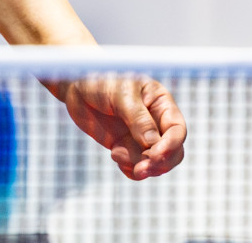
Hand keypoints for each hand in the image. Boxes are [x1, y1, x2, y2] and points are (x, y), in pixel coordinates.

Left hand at [55, 74, 185, 179]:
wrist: (74, 86)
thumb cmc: (99, 81)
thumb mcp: (120, 94)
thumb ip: (137, 118)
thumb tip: (152, 143)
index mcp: (161, 103)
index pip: (177, 130)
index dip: (171, 146)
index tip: (153, 155)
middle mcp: (155, 121)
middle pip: (172, 152)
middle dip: (158, 163)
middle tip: (140, 168)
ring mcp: (141, 136)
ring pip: (154, 163)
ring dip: (140, 166)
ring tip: (116, 154)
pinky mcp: (125, 146)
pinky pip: (136, 166)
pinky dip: (130, 169)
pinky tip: (115, 156)